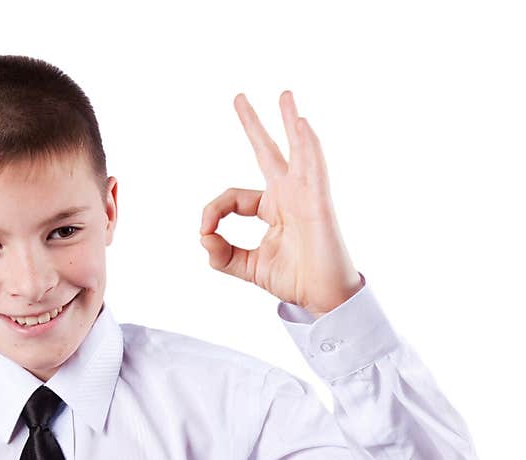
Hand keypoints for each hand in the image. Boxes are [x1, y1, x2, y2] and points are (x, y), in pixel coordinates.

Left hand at [199, 91, 362, 317]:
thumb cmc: (294, 279)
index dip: (213, 211)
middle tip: (238, 98)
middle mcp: (288, 196)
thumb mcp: (247, 267)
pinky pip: (314, 169)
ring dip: (290, 121)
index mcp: (271, 208)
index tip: (204, 232)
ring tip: (284, 96)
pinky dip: (308, 146)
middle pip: (268, 152)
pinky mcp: (319, 203)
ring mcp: (305, 196)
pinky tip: (301, 124)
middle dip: (253, 125)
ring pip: (297, 151)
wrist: (322, 297)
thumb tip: (203, 237)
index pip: (232, 198)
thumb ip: (222, 254)